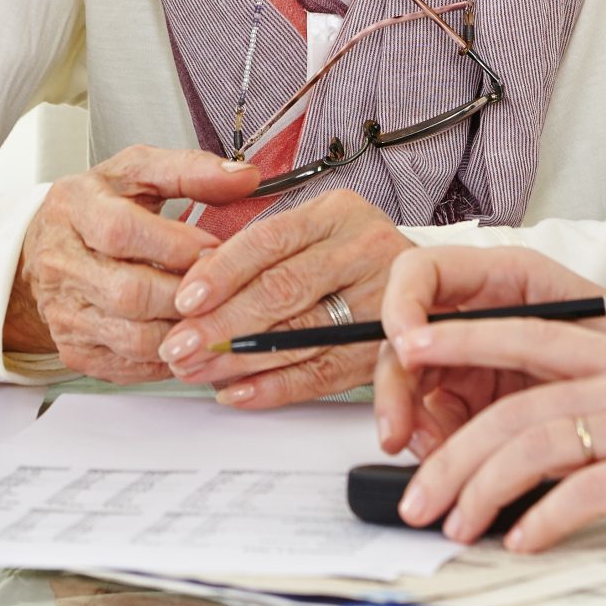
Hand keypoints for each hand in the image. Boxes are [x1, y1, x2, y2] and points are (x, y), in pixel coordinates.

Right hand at [6, 146, 259, 380]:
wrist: (45, 251)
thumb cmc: (97, 208)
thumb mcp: (138, 173)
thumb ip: (191, 171)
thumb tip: (244, 178)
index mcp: (74, 207)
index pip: (120, 231)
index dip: (175, 246)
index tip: (215, 249)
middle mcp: (60, 263)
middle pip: (129, 293)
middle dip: (186, 295)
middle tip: (222, 290)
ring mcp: (64, 312)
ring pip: (133, 338)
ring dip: (183, 332)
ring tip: (212, 316)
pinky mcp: (75, 349)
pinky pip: (130, 366)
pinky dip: (168, 358)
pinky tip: (188, 338)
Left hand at [157, 188, 412, 405]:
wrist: (425, 284)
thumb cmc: (351, 256)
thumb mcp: (312, 232)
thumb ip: (261, 253)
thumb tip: (196, 286)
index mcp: (338, 213)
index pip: (269, 240)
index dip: (222, 272)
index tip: (184, 300)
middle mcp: (365, 250)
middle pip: (282, 288)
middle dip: (221, 323)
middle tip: (179, 345)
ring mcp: (382, 300)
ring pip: (300, 334)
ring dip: (240, 358)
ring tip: (198, 369)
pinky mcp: (385, 347)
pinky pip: (325, 373)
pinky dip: (277, 387)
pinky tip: (241, 392)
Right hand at [372, 244, 605, 457]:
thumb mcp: (573, 325)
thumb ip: (518, 333)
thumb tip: (449, 347)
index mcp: (495, 276)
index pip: (420, 272)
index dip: (401, 304)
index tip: (406, 344)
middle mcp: (473, 313)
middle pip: (404, 337)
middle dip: (394, 386)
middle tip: (397, 432)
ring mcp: (471, 356)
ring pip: (413, 385)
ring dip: (412, 423)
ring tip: (436, 455)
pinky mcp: (476, 398)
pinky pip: (439, 421)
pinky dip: (439, 445)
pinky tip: (454, 462)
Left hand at [387, 318, 605, 550]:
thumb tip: (562, 451)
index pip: (524, 337)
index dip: (461, 339)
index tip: (408, 348)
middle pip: (514, 406)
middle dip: (453, 452)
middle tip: (416, 492)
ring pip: (537, 445)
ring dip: (483, 490)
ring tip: (455, 525)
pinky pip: (590, 492)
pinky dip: (546, 518)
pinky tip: (524, 540)